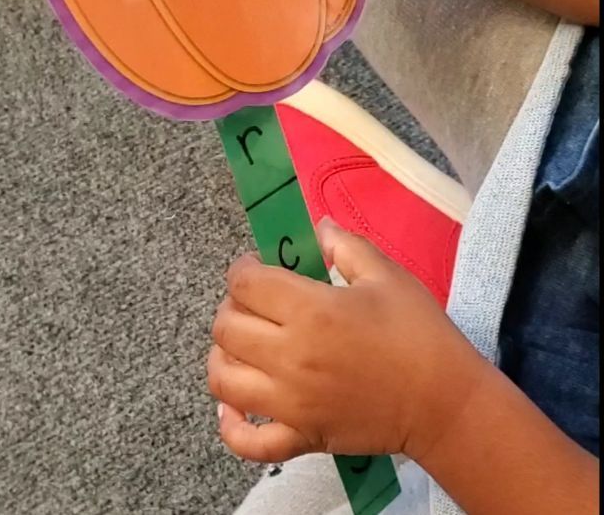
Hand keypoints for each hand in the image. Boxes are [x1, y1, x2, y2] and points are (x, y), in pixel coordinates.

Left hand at [208, 219, 485, 464]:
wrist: (446, 403)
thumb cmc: (419, 333)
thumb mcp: (386, 275)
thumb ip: (344, 246)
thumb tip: (317, 228)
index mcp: (311, 311)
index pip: (245, 284)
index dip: (242, 268)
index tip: (255, 266)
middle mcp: (290, 357)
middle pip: (226, 328)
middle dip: (231, 306)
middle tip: (254, 302)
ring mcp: (291, 404)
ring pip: (223, 380)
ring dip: (222, 356)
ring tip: (242, 345)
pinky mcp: (301, 439)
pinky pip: (247, 442)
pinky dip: (231, 425)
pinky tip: (233, 406)